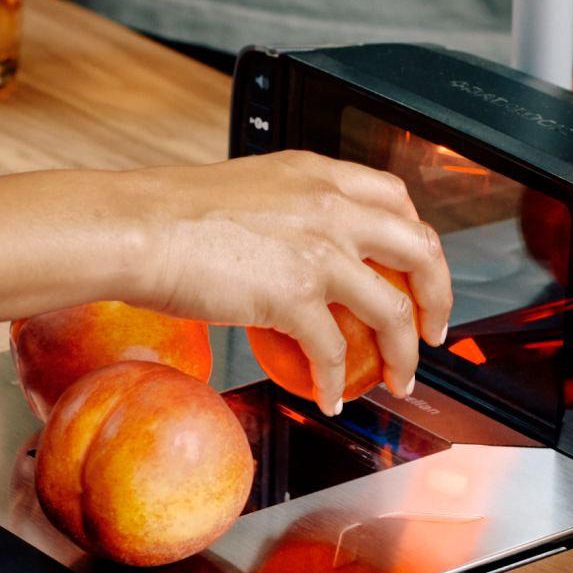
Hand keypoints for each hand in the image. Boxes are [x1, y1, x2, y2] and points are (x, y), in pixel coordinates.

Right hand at [123, 152, 452, 415]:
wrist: (133, 228)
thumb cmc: (171, 214)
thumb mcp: (251, 191)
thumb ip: (291, 212)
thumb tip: (300, 246)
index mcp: (321, 175)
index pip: (397, 200)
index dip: (418, 239)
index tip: (418, 268)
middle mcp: (332, 206)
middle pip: (421, 251)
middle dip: (439, 297)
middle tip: (432, 329)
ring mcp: (320, 250)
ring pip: (393, 311)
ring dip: (405, 354)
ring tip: (400, 379)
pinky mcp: (294, 295)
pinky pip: (333, 352)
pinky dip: (336, 382)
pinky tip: (330, 397)